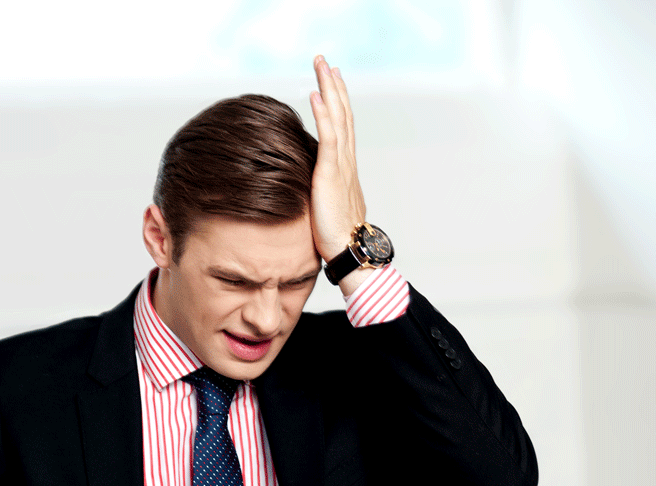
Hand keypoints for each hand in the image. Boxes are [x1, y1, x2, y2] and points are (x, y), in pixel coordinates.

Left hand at [309, 55, 367, 269]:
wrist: (348, 253)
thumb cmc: (335, 239)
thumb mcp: (324, 208)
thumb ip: (318, 192)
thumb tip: (306, 188)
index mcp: (344, 170)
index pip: (343, 127)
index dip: (337, 102)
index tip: (331, 80)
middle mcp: (346, 163)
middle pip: (342, 115)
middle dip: (334, 86)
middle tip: (325, 61)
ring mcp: (341, 167)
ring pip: (338, 119)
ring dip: (330, 89)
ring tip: (322, 65)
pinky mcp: (332, 175)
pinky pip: (330, 138)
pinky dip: (324, 114)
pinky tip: (317, 94)